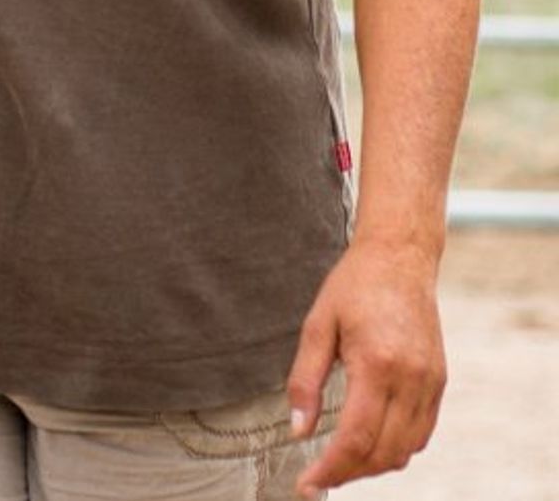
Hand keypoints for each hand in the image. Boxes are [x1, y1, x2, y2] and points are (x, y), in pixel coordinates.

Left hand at [287, 236, 446, 494]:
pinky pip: (422, 433)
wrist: (400, 259)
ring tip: (339, 464)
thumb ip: (305, 381)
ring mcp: (431, 383)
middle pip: (383, 452)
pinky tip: (369, 443)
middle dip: (349, 473)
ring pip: (407, 449)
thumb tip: (299, 431)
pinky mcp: (439, 382)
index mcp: (377, 365)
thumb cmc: (352, 287)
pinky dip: (396, 448)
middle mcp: (411, 380)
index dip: (331, 469)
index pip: (356, 438)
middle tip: (317, 479)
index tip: (306, 485)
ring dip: (373, 465)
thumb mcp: (316, 326)